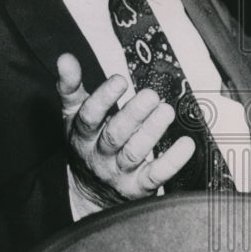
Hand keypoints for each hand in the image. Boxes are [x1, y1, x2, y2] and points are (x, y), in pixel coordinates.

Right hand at [56, 53, 194, 200]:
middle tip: (151, 95)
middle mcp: (98, 154)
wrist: (89, 193)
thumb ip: (70, 86)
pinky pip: (155, 175)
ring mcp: (118, 172)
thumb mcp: (72, 115)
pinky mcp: (138, 187)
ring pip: (134, 153)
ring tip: (166, 111)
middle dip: (133, 115)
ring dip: (151, 132)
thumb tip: (65, 58)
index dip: (103, 99)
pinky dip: (172, 161)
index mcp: (82, 134)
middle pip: (114, 135)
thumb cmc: (86, 143)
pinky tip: (185, 144)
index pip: (89, 116)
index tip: (120, 81)